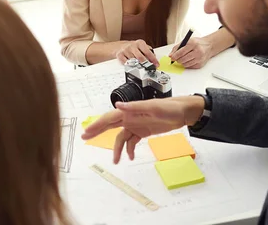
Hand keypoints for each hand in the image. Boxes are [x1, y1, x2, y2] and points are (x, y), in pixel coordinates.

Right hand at [81, 96, 204, 162]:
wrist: (183, 113)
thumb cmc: (169, 108)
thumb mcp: (153, 107)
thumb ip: (135, 107)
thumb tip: (117, 106)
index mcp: (130, 111)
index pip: (109, 118)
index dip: (97, 124)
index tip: (87, 132)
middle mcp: (131, 117)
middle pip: (110, 125)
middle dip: (97, 131)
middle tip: (84, 138)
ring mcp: (136, 125)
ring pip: (121, 137)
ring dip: (117, 148)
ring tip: (116, 161)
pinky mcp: (143, 131)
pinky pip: (132, 141)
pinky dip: (129, 149)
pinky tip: (130, 157)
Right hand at [115, 39, 158, 66]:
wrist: (121, 46)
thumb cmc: (134, 47)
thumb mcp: (142, 47)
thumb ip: (149, 52)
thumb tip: (154, 59)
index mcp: (140, 43)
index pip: (148, 52)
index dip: (153, 59)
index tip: (156, 65)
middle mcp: (132, 46)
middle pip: (140, 57)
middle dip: (145, 64)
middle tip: (149, 68)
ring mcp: (126, 50)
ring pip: (133, 61)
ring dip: (138, 66)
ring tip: (140, 67)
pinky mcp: (120, 55)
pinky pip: (126, 63)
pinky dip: (130, 66)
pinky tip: (132, 65)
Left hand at [169, 37, 211, 68]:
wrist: (209, 46)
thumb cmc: (197, 43)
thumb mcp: (187, 41)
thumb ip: (177, 47)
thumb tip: (170, 55)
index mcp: (193, 44)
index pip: (181, 52)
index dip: (175, 56)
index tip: (171, 58)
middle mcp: (198, 51)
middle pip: (183, 59)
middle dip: (177, 60)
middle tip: (176, 58)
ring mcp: (200, 58)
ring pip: (186, 64)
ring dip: (182, 62)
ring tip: (182, 58)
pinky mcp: (201, 64)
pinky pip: (190, 66)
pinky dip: (187, 64)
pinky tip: (188, 60)